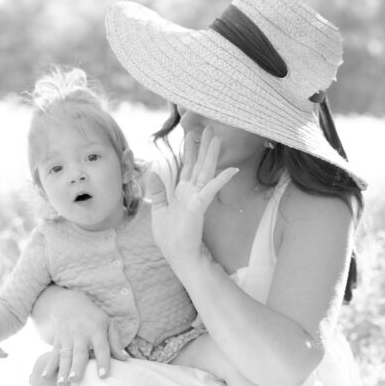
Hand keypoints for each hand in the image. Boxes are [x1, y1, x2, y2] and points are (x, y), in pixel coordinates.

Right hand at [33, 289, 128, 384]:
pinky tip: (45, 377)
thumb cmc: (94, 318)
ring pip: (65, 355)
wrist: (70, 304)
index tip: (103, 376)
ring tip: (62, 384)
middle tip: (75, 380)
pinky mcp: (57, 341)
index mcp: (97, 331)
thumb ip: (115, 342)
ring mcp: (67, 338)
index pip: (101, 348)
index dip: (103, 362)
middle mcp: (81, 334)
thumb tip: (125, 359)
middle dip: (77, 367)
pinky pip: (53, 354)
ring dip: (62, 370)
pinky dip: (49, 366)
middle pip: (79, 353)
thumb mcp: (108, 324)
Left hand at [147, 125, 238, 268]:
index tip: (191, 134)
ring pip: (205, 171)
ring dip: (211, 155)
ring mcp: (197, 198)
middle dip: (203, 146)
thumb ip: (158, 192)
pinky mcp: (199, 205)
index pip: (186, 167)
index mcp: (182, 193)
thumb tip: (153, 172)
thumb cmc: (171, 239)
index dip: (189, 151)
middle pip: (198, 164)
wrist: (179, 256)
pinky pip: (211, 188)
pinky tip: (231, 169)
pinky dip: (221, 178)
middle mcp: (191, 192)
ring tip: (217, 138)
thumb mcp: (158, 212)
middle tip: (209, 128)